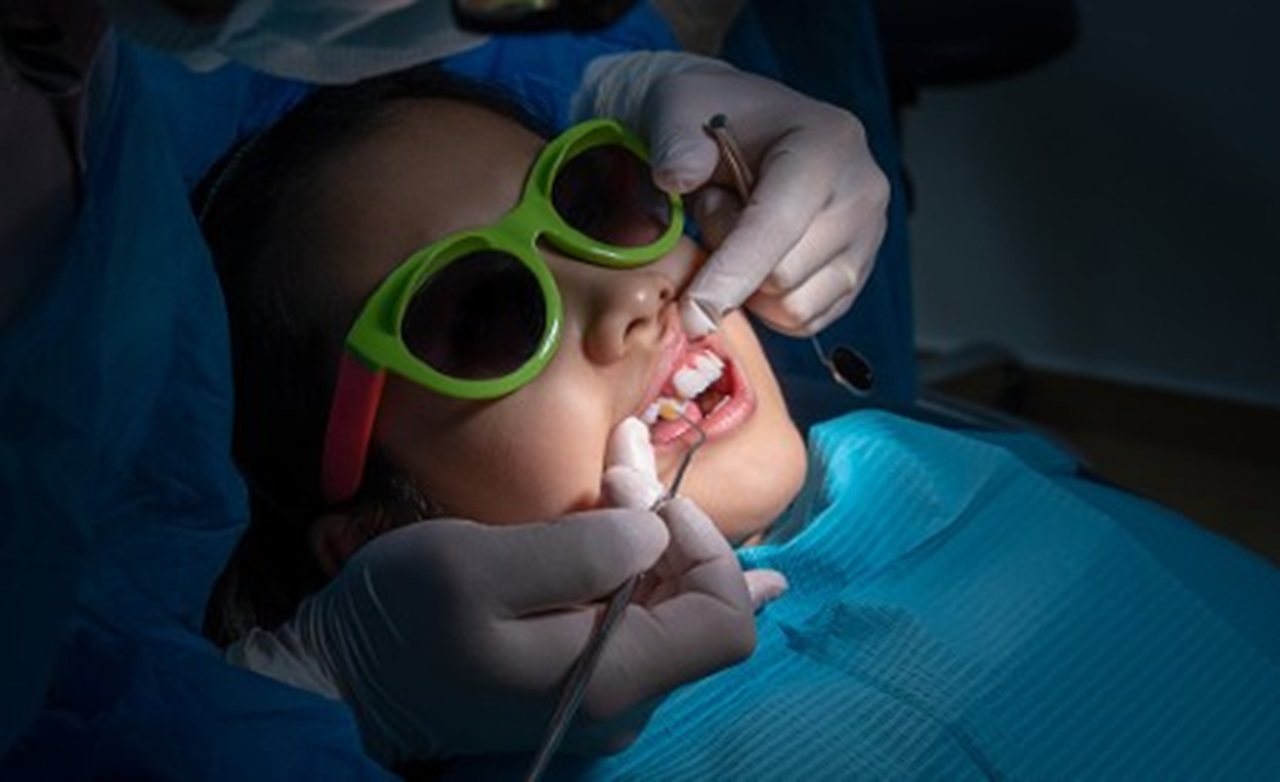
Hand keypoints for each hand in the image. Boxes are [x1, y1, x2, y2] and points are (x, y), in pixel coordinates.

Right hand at [229, 420, 761, 765]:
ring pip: (667, 607)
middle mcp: (620, 700)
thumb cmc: (402, 614)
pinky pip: (634, 616)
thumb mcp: (476, 567)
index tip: (633, 491)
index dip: (703, 545)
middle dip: (670, 523)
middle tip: (621, 452)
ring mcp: (601, 693)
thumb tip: (655, 534)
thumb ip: (579, 552)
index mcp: (606, 682)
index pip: (724, 620)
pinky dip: (630, 557)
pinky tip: (620, 512)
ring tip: (619, 463)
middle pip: (700, 609)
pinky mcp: (577, 676)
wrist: (342, 667)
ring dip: (650, 532)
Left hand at [576, 52, 889, 336]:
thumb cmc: (706, 118)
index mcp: (826, 144)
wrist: (740, 127)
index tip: (691, 314)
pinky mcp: (857, 272)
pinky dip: (768, 304)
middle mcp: (862, 191)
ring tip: (739, 226)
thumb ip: (674, 142)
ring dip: (749, 284)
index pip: (779, 225)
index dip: (731, 274)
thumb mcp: (676, 110)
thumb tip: (678, 177)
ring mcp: (868, 235)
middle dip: (730, 260)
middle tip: (718, 207)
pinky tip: (757, 255)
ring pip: (793, 308)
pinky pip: (803, 321)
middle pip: (784, 277)